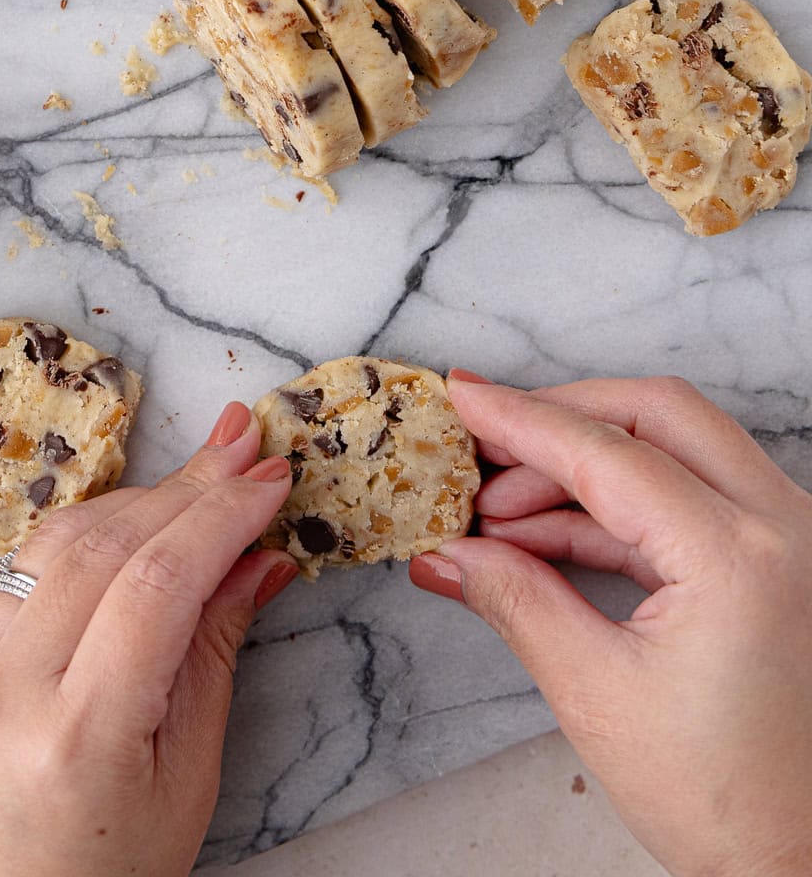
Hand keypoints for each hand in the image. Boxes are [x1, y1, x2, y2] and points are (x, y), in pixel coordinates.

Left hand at [0, 402, 295, 876]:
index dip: (221, 517)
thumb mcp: (184, 787)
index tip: (270, 476)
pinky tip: (139, 517)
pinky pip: (26, 572)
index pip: (157, 584)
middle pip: (108, 546)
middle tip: (245, 445)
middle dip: (187, 487)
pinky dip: (91, 533)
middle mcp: (8, 691)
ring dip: (140, 497)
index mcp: (77, 737)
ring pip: (60, 542)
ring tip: (205, 470)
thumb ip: (213, 661)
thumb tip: (256, 561)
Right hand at [409, 373, 811, 876]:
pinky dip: (615, 502)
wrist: (802, 863)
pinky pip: (688, 494)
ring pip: (676, 445)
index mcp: (739, 558)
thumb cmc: (726, 800)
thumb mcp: (596, 694)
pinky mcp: (779, 558)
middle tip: (482, 438)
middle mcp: (782, 527)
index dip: (521, 419)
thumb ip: (515, 601)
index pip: (608, 454)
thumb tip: (448, 550)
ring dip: (582, 464)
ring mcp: (790, 538)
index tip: (461, 395)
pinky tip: (544, 533)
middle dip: (559, 418)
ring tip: (497, 511)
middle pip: (655, 415)